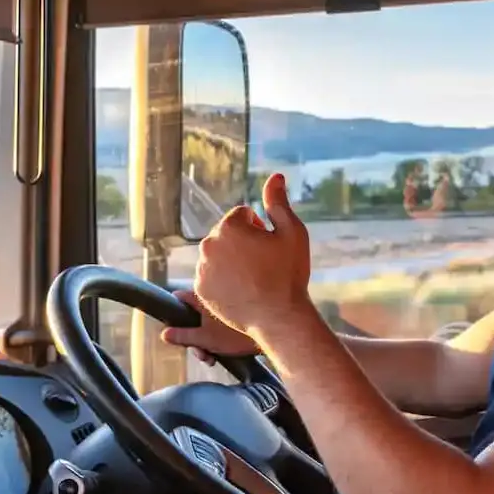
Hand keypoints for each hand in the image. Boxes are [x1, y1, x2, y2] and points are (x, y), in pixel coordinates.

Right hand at [160, 290, 257, 364]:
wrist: (274, 333)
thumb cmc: (238, 335)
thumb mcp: (205, 339)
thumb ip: (184, 336)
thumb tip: (164, 334)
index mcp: (205, 297)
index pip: (181, 299)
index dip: (176, 315)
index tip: (175, 329)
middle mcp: (217, 297)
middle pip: (195, 317)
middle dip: (194, 337)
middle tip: (201, 353)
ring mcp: (230, 306)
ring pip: (209, 323)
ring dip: (208, 341)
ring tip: (212, 358)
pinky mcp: (242, 315)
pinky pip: (224, 325)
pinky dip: (221, 337)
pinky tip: (223, 354)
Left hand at [193, 173, 313, 337]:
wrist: (278, 317)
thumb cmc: (289, 273)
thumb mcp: (292, 232)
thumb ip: (278, 202)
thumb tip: (276, 176)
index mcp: (229, 226)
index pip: (243, 215)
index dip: (261, 228)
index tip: (271, 247)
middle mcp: (208, 244)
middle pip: (228, 233)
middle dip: (244, 242)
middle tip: (264, 263)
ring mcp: (202, 269)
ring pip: (219, 254)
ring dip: (232, 260)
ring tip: (254, 278)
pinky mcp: (200, 289)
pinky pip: (211, 275)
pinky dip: (224, 278)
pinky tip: (243, 289)